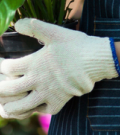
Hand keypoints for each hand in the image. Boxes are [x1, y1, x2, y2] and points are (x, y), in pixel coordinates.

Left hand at [0, 19, 117, 118]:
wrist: (95, 60)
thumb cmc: (76, 45)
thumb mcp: (55, 32)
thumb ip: (35, 27)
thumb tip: (17, 24)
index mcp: (35, 62)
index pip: (9, 68)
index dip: (2, 67)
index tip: (2, 65)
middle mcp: (38, 80)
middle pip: (9, 89)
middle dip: (0, 90)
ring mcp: (47, 93)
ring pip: (21, 107)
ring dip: (10, 107)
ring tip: (5, 106)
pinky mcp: (58, 102)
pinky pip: (41, 111)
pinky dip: (33, 110)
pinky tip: (31, 107)